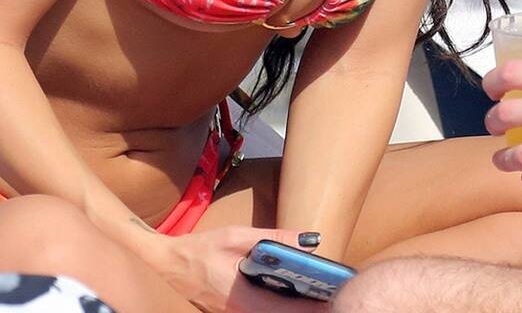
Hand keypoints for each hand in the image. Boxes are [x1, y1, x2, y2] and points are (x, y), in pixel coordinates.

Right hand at [141, 225, 326, 311]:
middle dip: (306, 304)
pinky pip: (263, 310)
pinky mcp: (235, 310)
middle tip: (333, 290)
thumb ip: (273, 238)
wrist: (168, 263)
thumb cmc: (201, 248)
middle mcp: (240, 312)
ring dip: (295, 303)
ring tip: (320, 288)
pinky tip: (296, 288)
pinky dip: (281, 301)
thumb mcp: (237, 235)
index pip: (284, 310)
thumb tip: (309, 240)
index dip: (310, 306)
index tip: (334, 296)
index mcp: (242, 297)